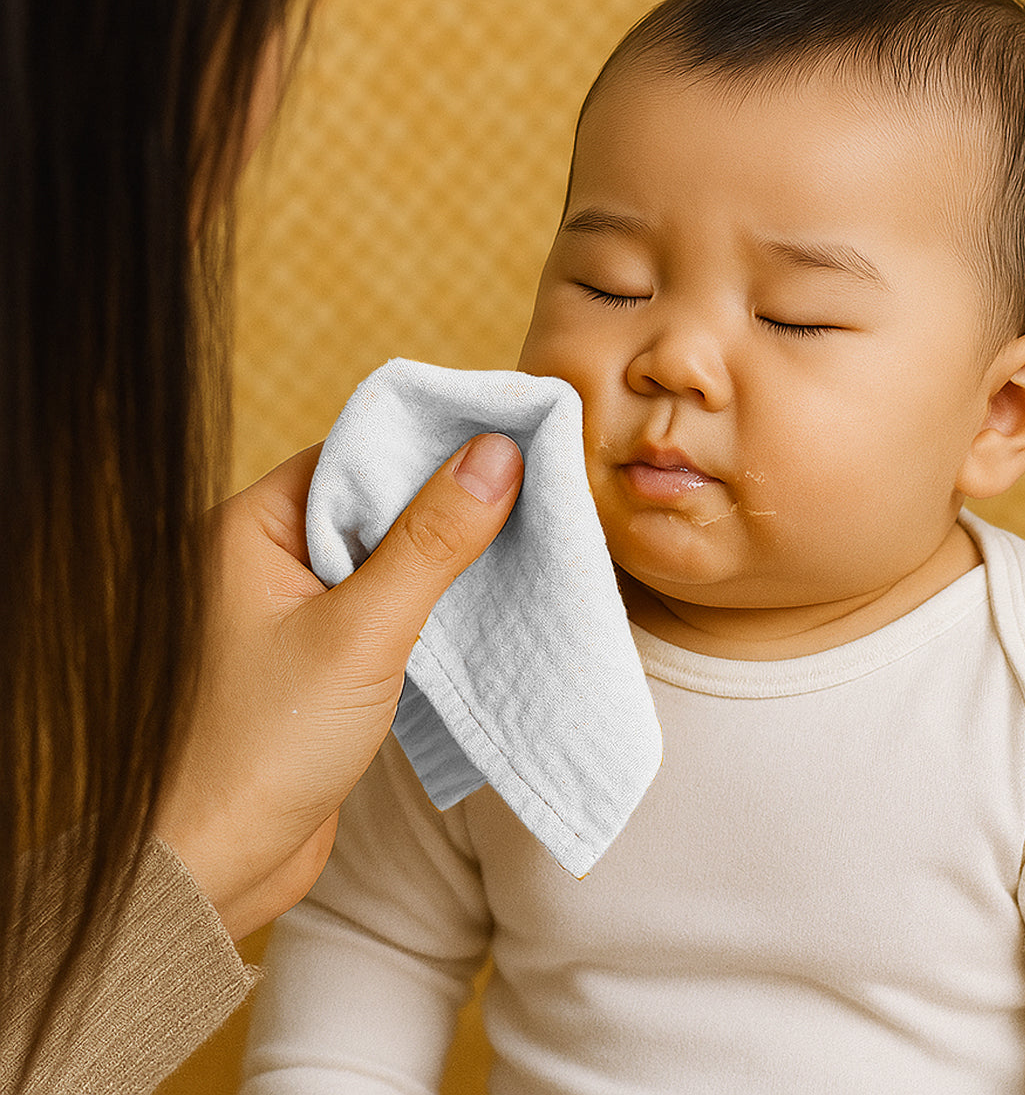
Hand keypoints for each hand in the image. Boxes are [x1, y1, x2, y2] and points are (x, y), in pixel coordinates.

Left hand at [154, 434, 522, 940]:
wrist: (219, 866)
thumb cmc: (264, 745)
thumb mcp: (363, 632)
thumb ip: (431, 541)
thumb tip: (496, 454)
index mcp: (248, 527)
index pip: (351, 452)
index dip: (428, 441)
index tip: (505, 434)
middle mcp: (263, 557)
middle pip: (371, 499)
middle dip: (446, 498)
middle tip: (531, 485)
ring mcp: (291, 607)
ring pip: (383, 555)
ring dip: (444, 554)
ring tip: (522, 537)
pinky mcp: (318, 655)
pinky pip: (382, 605)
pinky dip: (430, 601)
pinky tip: (483, 598)